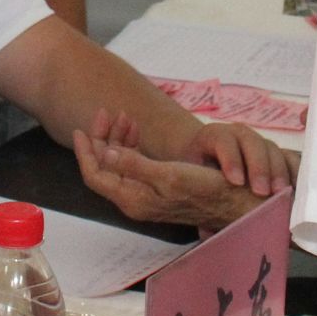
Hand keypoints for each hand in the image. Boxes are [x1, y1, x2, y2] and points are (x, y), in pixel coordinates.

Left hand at [72, 114, 282, 230]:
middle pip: (104, 167)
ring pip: (118, 164)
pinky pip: (133, 164)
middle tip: (110, 112)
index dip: (85, 152)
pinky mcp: (156, 188)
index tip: (82, 128)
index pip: (95, 175)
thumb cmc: (205, 189)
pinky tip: (136, 130)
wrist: (234, 203)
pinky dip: (131, 145)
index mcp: (132, 198)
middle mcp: (134, 200)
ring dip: (117, 139)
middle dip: (102, 138)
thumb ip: (135, 165)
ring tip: (126, 117)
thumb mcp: (169, 175)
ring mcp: (144, 195)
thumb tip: (105, 153)